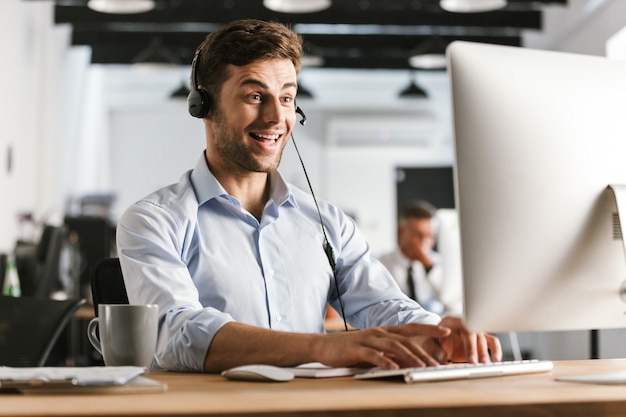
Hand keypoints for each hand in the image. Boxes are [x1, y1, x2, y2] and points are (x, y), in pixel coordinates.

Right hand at [314, 323, 451, 369]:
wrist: (325, 346)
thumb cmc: (352, 349)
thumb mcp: (375, 349)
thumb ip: (391, 353)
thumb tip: (411, 362)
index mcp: (385, 331)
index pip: (412, 327)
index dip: (429, 329)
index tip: (446, 331)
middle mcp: (379, 332)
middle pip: (406, 340)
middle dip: (423, 351)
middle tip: (437, 363)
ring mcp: (368, 339)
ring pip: (393, 346)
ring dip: (409, 357)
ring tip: (421, 367)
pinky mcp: (357, 348)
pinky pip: (373, 355)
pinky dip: (385, 361)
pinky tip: (394, 368)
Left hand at [421, 316, 501, 363]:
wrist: (436, 335)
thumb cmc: (432, 337)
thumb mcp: (428, 341)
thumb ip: (434, 348)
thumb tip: (442, 357)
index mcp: (452, 321)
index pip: (464, 329)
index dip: (469, 344)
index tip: (470, 358)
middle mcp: (465, 324)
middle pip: (476, 334)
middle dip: (478, 350)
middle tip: (477, 363)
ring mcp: (473, 331)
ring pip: (485, 339)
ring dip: (486, 352)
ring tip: (486, 364)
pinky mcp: (479, 340)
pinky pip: (491, 342)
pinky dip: (496, 349)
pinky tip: (496, 359)